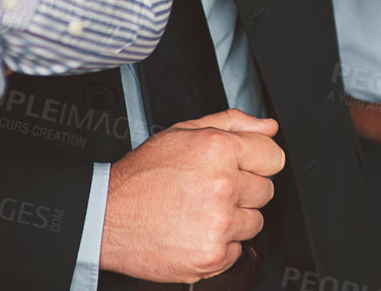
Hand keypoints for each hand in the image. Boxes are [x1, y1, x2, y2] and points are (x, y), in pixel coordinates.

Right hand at [101, 110, 283, 282]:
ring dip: (234, 219)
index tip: (243, 167)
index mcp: (219, 150)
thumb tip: (268, 128)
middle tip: (211, 190)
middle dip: (244, 190)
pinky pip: (238, 250)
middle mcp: (223, 186)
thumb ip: (233, 124)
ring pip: (255, 222)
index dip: (257, 161)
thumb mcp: (183, 132)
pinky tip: (195, 231)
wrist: (106, 217)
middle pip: (266, 190)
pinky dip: (220, 245)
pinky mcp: (212, 256)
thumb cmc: (141, 177)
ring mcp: (219, 224)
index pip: (274, 157)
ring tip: (200, 211)